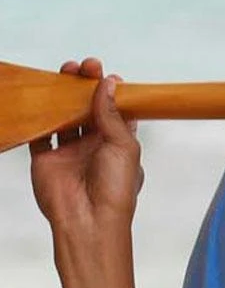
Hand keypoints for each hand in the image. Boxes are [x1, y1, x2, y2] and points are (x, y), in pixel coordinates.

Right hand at [30, 56, 143, 235]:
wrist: (88, 221)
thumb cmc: (115, 190)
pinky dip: (38, 114)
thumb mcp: (124, 146)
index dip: (112, 93)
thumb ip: (112, 114)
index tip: (110, 76)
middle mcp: (93, 146)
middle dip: (86, 86)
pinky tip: (42, 95)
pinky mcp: (46, 158)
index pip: (115, 112)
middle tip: (85, 67)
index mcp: (118, 145)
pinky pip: (39, 132)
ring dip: (63, 94)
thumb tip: (108, 83)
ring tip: (65, 72)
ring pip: (63, 115)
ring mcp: (69, 152)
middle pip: (87, 109)